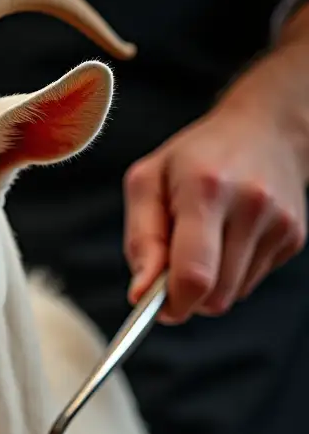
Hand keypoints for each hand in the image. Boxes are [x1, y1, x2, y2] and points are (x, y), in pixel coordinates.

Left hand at [123, 100, 306, 322]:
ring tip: (201, 245)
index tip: (154, 305)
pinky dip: (230, 274)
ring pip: (232, 295)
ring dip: (207, 286)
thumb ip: (141, 240)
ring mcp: (280, 223)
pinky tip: (227, 239)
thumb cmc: (194, 157)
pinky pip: (250, 283)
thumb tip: (141, 293)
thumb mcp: (148, 182)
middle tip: (171, 270)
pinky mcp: (294, 236)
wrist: (264, 129)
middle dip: (185, 297)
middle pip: (214, 295)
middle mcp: (252, 207)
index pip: (194, 275)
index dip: (171, 304)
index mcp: (207, 191)